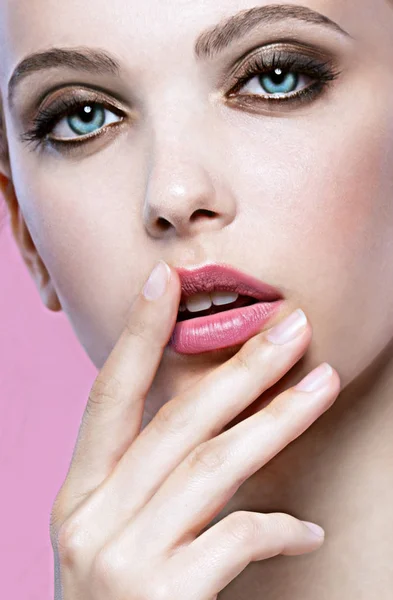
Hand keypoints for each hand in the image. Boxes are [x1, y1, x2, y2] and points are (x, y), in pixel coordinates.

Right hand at [49, 260, 339, 599]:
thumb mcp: (112, 535)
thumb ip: (145, 481)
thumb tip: (210, 424)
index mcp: (76, 494)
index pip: (109, 395)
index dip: (137, 336)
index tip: (166, 283)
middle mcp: (90, 518)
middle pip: (178, 421)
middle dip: (241, 368)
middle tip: (292, 327)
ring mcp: (122, 558)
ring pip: (216, 464)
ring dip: (277, 419)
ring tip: (322, 385)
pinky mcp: (162, 598)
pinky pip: (237, 538)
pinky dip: (278, 528)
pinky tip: (308, 530)